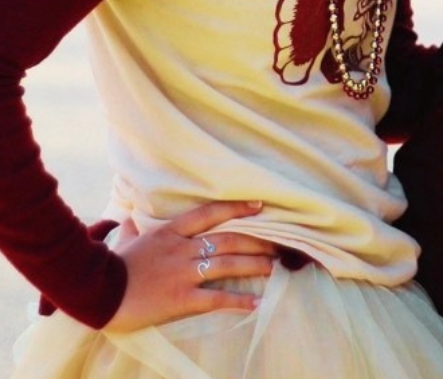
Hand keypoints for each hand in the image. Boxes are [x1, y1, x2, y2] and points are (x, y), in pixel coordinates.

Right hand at [105, 200, 277, 331]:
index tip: (260, 206)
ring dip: (255, 266)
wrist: (96, 293)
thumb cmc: (112, 266)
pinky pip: (216, 298)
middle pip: (229, 239)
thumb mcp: (127, 241)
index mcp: (171, 231)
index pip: (211, 213)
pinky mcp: (181, 299)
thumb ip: (133, 228)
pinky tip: (256, 304)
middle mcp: (183, 248)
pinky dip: (238, 301)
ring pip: (228, 265)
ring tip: (273, 268)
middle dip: (256, 241)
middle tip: (276, 243)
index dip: (238, 208)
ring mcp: (184, 273)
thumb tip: (128, 216)